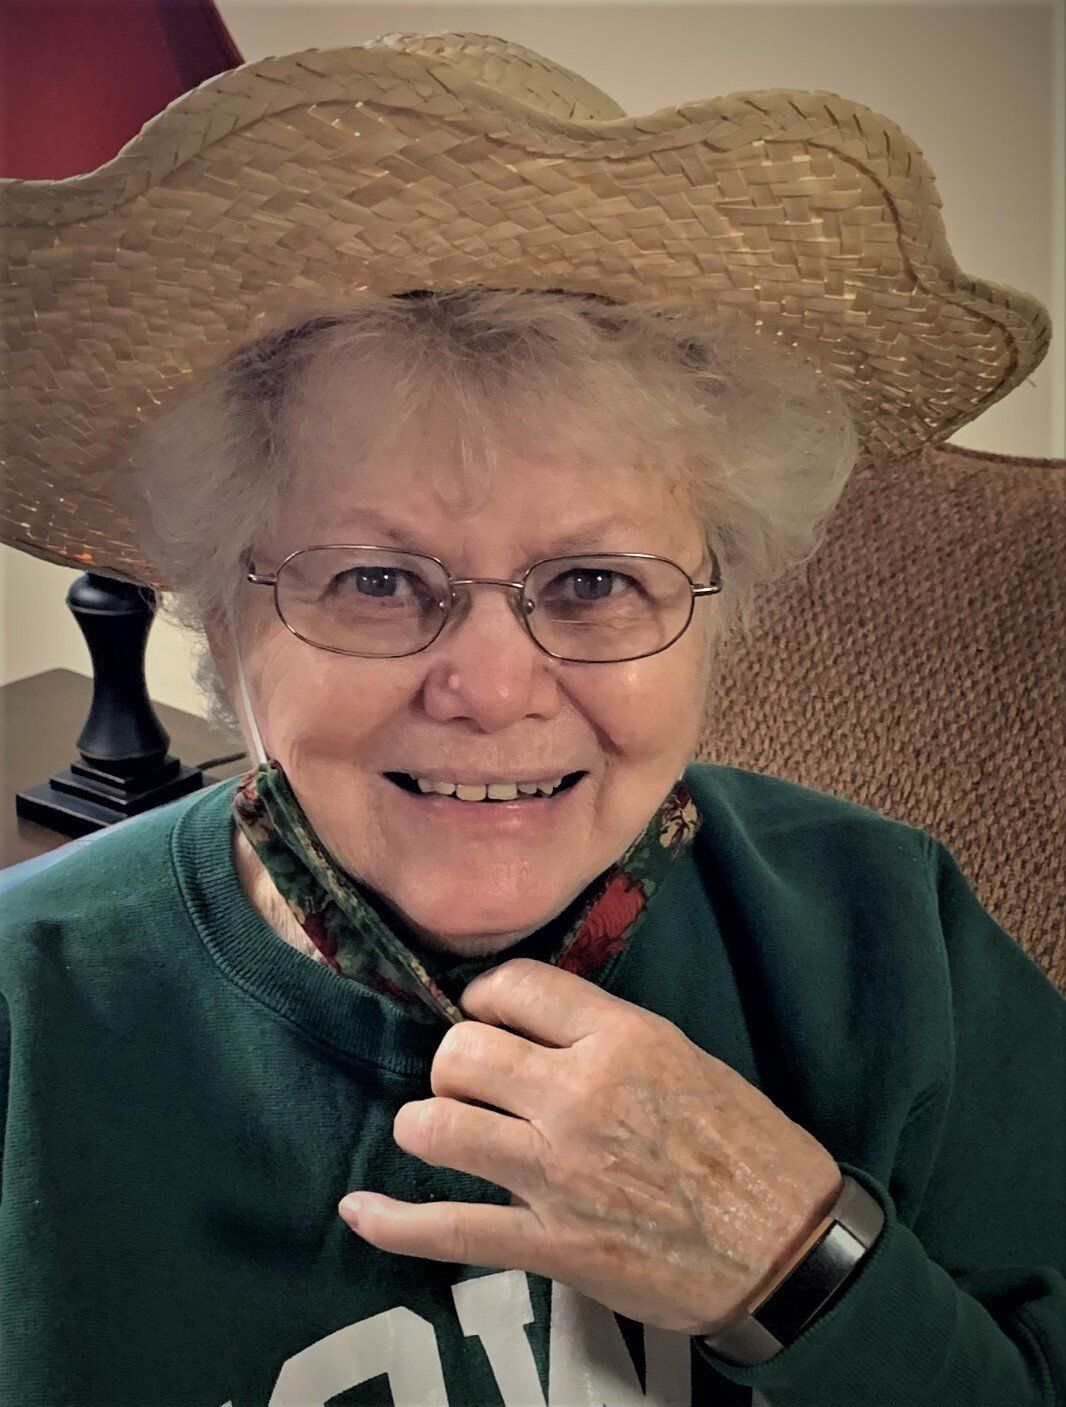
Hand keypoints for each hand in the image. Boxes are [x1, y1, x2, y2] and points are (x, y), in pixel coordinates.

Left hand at [338, 958, 842, 1335]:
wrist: (789, 1247)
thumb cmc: (746, 1144)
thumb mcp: (685, 1057)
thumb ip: (604, 1033)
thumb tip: (531, 1020)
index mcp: (623, 1038)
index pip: (513, 986)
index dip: (484, 999)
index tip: (485, 1016)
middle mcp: (582, 1095)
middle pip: (461, 1052)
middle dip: (452, 1064)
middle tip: (470, 1081)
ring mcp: (559, 1173)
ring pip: (437, 1128)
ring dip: (425, 1126)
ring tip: (440, 1131)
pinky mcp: (550, 1244)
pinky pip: (445, 1230)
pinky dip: (390, 1222)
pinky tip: (358, 1212)